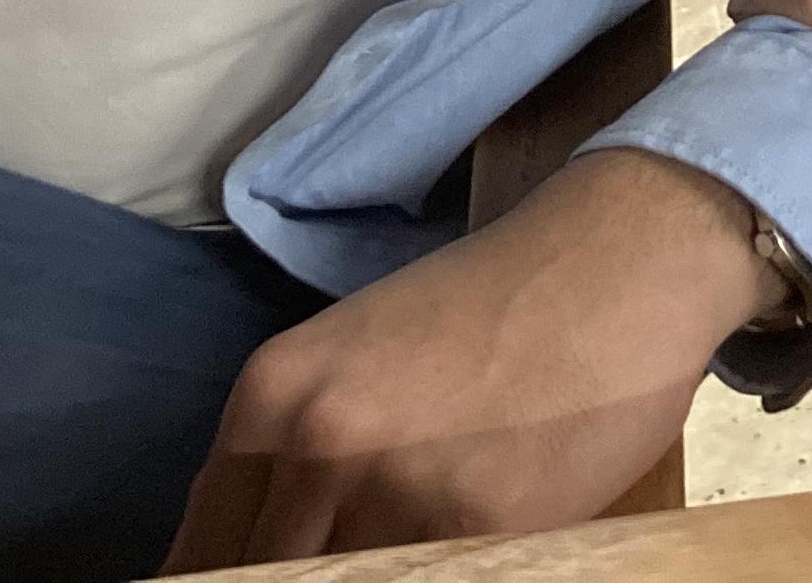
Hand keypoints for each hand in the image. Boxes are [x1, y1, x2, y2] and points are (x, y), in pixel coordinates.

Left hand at [159, 148, 771, 569]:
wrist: (612, 260)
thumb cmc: (491, 308)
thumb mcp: (355, 360)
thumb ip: (292, 454)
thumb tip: (248, 553)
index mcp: (271, 397)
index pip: (199, 552)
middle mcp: (314, 441)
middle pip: (261, 579)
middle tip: (349, 566)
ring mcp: (392, 486)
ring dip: (366, 577)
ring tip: (402, 556)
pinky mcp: (476, 525)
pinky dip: (437, 579)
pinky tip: (460, 559)